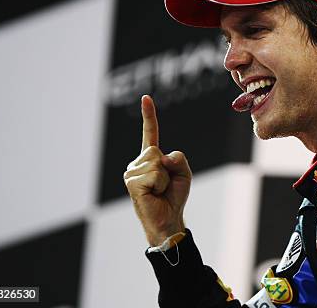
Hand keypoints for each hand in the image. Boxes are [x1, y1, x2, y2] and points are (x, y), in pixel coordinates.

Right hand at [124, 95, 191, 245]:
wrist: (168, 219)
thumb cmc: (174, 196)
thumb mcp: (184, 173)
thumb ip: (179, 159)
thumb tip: (163, 157)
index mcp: (151, 157)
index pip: (149, 132)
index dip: (148, 115)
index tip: (146, 98)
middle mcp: (138, 162)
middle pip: (156, 150)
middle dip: (168, 168)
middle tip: (164, 185)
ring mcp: (132, 172)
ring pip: (155, 163)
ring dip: (164, 178)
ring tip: (159, 190)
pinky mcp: (132, 183)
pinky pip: (153, 174)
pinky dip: (159, 184)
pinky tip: (154, 194)